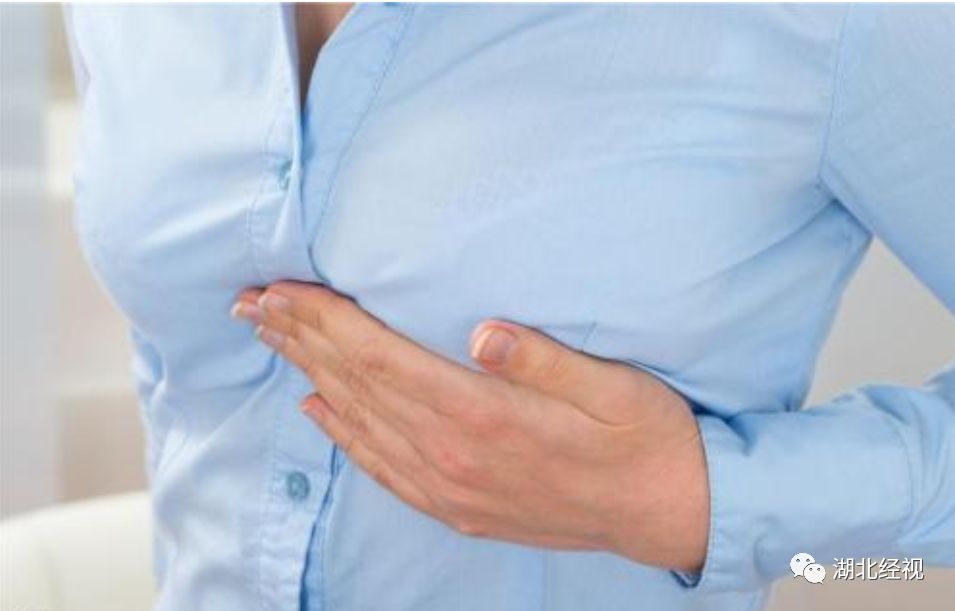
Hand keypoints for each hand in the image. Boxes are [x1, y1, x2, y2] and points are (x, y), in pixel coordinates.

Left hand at [232, 281, 708, 571]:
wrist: (667, 512)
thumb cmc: (645, 437)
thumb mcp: (612, 387)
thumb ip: (543, 360)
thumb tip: (481, 331)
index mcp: (483, 415)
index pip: (381, 357)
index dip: (326, 321)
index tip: (283, 290)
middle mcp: (453, 456)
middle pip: (357, 386)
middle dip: (301, 339)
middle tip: (253, 304)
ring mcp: (451, 488)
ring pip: (359, 425)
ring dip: (310, 378)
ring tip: (274, 343)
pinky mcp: (459, 507)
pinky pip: (382, 469)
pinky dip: (343, 437)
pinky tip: (319, 413)